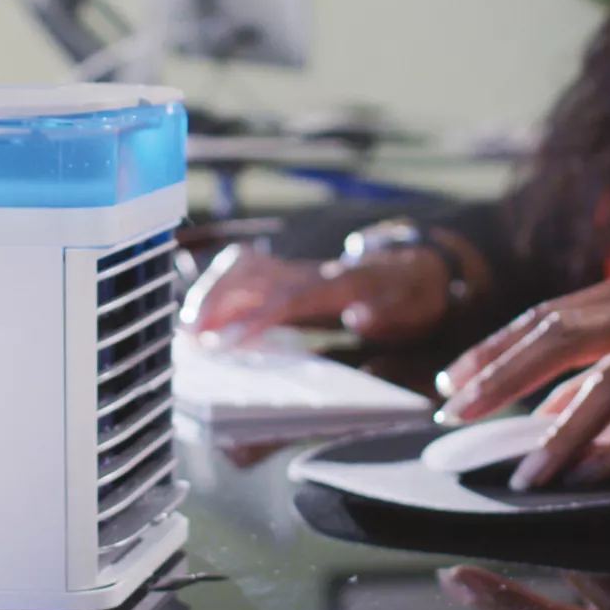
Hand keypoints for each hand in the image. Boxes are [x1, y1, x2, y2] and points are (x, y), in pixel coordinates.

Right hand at [179, 242, 453, 343]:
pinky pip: (243, 271)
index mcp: (340, 283)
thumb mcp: (413, 311)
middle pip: (251, 273)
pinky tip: (202, 318)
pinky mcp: (286, 274)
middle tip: (192, 337)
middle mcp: (310, 270)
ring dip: (211, 294)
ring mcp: (296, 269)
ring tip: (189, 331)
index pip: (289, 296)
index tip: (228, 342)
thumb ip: (387, 314)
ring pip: (241, 267)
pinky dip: (217, 288)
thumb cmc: (412, 298)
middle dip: (217, 301)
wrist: (420, 268)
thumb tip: (359, 317)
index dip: (256, 317)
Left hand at [436, 266, 609, 490]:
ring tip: (523, 476)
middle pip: (561, 336)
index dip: (493, 351)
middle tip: (455, 418)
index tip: (448, 386)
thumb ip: (605, 368)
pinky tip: (592, 479)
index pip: (545, 316)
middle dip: (500, 379)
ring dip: (559, 434)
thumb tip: (537, 414)